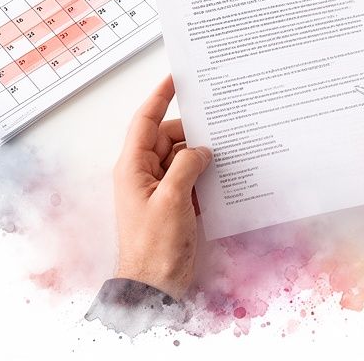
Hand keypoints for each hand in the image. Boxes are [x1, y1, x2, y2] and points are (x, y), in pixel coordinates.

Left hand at [112, 75, 211, 298]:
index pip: (145, 121)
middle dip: (193, 131)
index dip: (159, 96)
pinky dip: (207, 175)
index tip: (176, 77)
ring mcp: (161, 190)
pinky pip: (192, 179)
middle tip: (220, 121)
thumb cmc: (155, 245)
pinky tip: (227, 173)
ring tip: (229, 146)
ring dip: (203, 154)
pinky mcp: (176, 205)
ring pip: (183, 159)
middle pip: (169, 138)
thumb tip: (202, 150)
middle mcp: (145, 174)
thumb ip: (187, 166)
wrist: (155, 286)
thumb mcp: (172, 199)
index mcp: (133, 167)